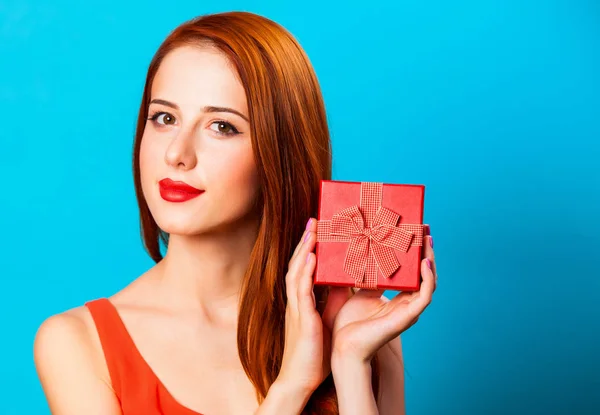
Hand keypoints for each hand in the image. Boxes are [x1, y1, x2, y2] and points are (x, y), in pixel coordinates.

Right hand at [276, 218, 330, 394]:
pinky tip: (312, 256)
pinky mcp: (302, 318)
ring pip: (297, 271)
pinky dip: (305, 271)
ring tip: (313, 229)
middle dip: (305, 241)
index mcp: (302, 301)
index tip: (317, 230)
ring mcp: (296, 308)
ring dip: (304, 248)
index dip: (309, 248)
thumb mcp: (323, 321)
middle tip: (314, 220)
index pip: (303, 268)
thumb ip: (329, 303)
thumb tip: (343, 286)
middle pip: (298, 263)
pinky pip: (301, 290)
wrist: (300, 378)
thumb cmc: (313, 353)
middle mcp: (296, 301)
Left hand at [323, 226, 436, 361]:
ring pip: (429, 282)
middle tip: (425, 229)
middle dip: (427, 251)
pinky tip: (425, 262)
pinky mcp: (407, 317)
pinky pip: (425, 295)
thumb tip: (360, 249)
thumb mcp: (358, 290)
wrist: (343, 345)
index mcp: (397, 298)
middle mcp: (406, 304)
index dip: (416, 253)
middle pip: (424, 275)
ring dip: (431, 260)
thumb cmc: (348, 322)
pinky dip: (428, 278)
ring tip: (428, 240)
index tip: (415, 232)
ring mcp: (409, 311)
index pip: (413, 273)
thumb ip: (364, 274)